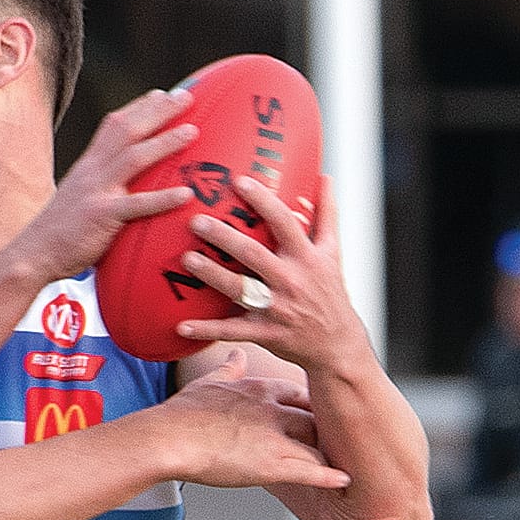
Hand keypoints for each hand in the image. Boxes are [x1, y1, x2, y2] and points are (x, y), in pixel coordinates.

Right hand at [9, 90, 197, 284]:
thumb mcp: (79, 198)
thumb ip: (99, 186)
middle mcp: (92, 171)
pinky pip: (136, 205)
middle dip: (159, 110)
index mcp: (88, 165)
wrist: (33, 253)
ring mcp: (96, 191)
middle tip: (188, 97)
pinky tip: (186, 194)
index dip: (138, 107)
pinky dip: (163, 199)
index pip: (114, 125)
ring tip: (193, 132)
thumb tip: (121, 187)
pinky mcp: (101, 216)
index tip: (161, 94)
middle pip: (127, 130)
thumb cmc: (60, 231)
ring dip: (165, 142)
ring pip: (134, 157)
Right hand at [168, 355, 350, 492]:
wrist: (169, 437)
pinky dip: (329, 478)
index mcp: (258, 391)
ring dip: (331, 454)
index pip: (296, 393)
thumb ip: (227, 370)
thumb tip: (235, 356)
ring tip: (348, 461)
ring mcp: (275, 439)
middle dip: (327, 428)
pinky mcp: (270, 466)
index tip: (318, 407)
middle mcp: (273, 412)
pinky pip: (309, 472)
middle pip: (314, 417)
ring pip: (316, 445)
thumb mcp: (207, 383)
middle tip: (339, 436)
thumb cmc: (181, 415)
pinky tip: (344, 481)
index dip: (309, 403)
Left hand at [175, 175, 372, 375]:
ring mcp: (276, 308)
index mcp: (306, 257)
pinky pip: (232, 332)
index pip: (283, 222)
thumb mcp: (334, 252)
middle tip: (197, 220)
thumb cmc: (330, 292)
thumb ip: (327, 214)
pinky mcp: (265, 334)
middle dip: (225, 237)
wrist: (337, 344)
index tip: (239, 181)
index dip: (262, 201)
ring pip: (239, 289)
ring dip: (212, 274)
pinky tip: (182, 326)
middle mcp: (290, 280)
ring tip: (187, 259)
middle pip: (253, 254)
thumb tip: (325, 176)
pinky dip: (207, 330)